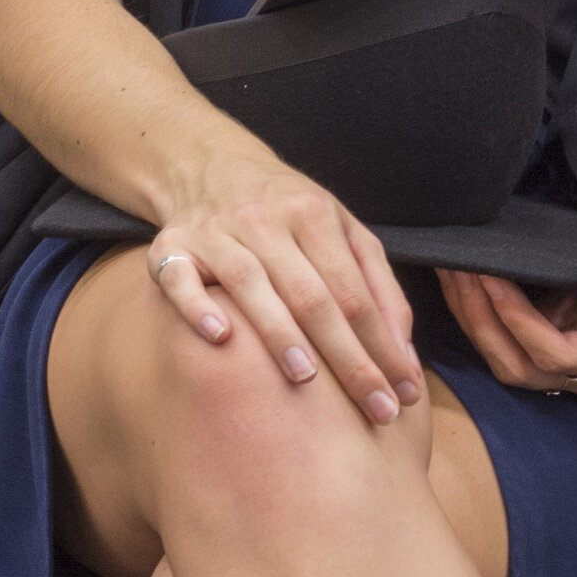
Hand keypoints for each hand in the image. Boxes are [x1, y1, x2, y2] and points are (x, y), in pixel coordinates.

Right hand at [140, 156, 419, 424]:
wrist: (210, 166)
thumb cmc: (288, 212)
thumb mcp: (343, 229)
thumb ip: (378, 285)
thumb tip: (405, 353)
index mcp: (313, 214)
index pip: (354, 292)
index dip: (382, 345)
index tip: (403, 393)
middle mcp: (265, 221)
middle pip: (311, 295)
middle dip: (347, 357)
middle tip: (375, 410)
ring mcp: (216, 232)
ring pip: (250, 285)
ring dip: (279, 334)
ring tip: (306, 379)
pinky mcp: (172, 248)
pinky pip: (181, 280)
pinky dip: (199, 308)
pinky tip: (221, 338)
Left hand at [434, 224, 576, 394]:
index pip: (560, 357)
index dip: (523, 325)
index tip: (496, 283)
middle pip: (521, 368)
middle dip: (486, 323)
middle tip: (464, 274)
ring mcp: (562, 361)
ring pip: (503, 360)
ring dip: (472, 319)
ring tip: (452, 271)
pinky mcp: (544, 344)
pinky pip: (500, 341)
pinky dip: (475, 313)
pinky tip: (457, 278)